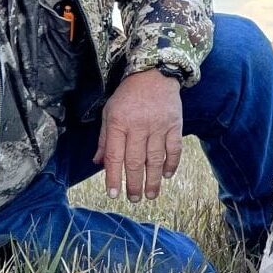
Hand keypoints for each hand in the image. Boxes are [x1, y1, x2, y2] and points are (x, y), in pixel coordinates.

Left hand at [93, 68, 183, 201]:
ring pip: (155, 159)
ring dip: (153, 180)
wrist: (154, 73)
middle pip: (135, 162)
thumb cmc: (128, 95)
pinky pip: (174, 148)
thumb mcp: (109, 112)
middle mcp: (138, 126)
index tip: (113, 194)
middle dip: (134, 184)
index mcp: (118, 123)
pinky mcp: (174, 124)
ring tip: (151, 195)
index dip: (113, 177)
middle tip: (134, 199)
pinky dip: (171, 163)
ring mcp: (158, 126)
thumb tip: (98, 163)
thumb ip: (105, 139)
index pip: (115, 157)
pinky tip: (167, 175)